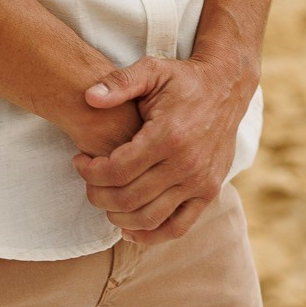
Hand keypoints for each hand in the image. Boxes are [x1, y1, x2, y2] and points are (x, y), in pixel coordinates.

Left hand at [69, 53, 256, 244]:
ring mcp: (200, 182)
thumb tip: (89, 97)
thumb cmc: (183, 79)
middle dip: (98, 194)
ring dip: (117, 216)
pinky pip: (177, 227)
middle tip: (88, 181)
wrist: (225, 87)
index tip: (79, 161)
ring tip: (105, 197)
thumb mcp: (152, 71)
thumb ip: (120, 83)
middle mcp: (186, 164)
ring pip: (149, 218)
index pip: (118, 170)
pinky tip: (130, 226)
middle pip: (128, 198)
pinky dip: (150, 235)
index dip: (90, 172)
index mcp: (168, 134)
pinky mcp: (209, 192)